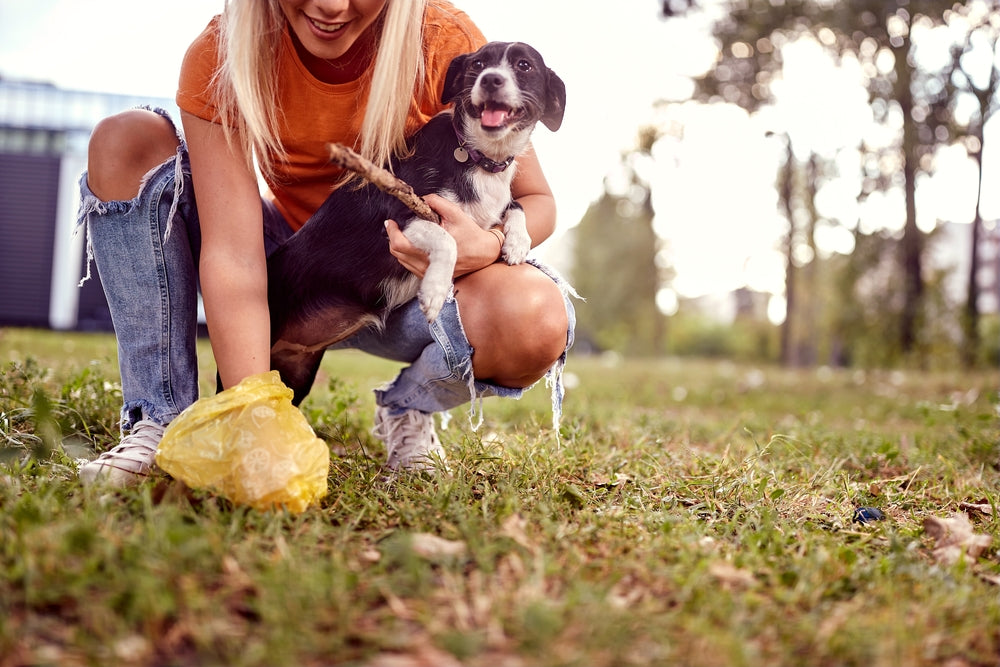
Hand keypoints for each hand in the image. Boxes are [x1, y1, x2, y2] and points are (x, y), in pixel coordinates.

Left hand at [386, 194, 502, 277]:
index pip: (401, 244)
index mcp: (433, 248)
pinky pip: (408, 265)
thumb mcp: (456, 214)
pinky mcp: (428, 275)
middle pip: (396, 252)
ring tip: (406, 234)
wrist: (483, 254)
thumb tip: (421, 199)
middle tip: (395, 226)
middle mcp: (428, 264)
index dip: (392, 232)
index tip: (391, 222)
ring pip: (401, 260)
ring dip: (399, 246)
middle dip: (393, 237)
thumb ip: (437, 203)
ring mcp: (427, 272)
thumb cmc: (471, 234)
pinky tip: (414, 244)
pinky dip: (406, 254)